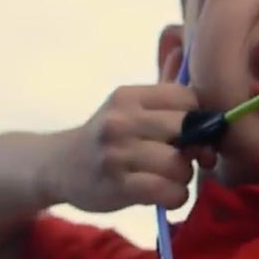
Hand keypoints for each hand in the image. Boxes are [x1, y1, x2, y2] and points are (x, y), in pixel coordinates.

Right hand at [58, 84, 216, 212]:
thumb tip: (192, 61)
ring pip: (180, 164)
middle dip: (196, 148)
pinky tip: (165, 194)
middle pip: (188, 129)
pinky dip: (176, 196)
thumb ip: (165, 94)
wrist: (58, 166)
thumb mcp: (129, 107)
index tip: (194, 134)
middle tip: (187, 158)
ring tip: (169, 177)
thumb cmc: (107, 137)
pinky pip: (168, 191)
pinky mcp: (117, 185)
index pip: (188, 98)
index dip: (200, 119)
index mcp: (130, 96)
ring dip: (184, 176)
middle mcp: (122, 120)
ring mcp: (117, 153)